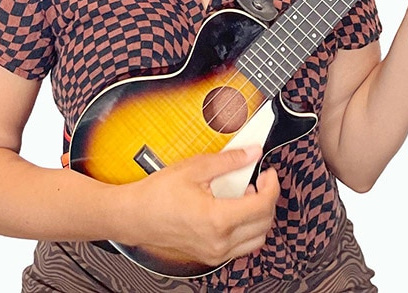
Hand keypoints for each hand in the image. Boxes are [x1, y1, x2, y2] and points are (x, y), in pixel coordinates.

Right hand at [124, 145, 279, 267]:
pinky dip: (247, 228)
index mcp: (217, 219)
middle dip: (268, 198)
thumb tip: (252, 153)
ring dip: (259, 216)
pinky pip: (242, 245)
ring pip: (257, 238)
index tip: (269, 173)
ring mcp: (215, 252)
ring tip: (247, 194)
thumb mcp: (195, 168)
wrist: (135, 216)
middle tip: (260, 179)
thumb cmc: (157, 194)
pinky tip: (235, 208)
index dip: (272, 186)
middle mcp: (219, 242)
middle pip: (264, 223)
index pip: (263, 205)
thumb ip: (229, 161)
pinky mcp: (210, 256)